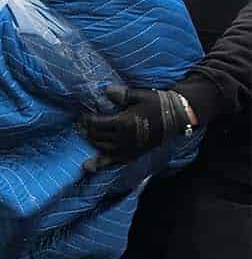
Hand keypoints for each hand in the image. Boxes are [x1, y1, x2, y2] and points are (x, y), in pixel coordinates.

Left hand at [80, 84, 194, 171]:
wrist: (177, 117)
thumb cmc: (158, 103)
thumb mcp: (140, 95)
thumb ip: (122, 95)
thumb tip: (106, 91)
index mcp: (124, 122)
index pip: (97, 123)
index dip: (86, 120)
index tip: (81, 116)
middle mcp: (124, 138)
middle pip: (97, 136)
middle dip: (87, 130)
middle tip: (80, 125)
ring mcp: (129, 148)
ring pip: (102, 148)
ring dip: (92, 142)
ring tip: (86, 136)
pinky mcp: (134, 155)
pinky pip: (114, 162)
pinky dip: (100, 164)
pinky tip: (87, 167)